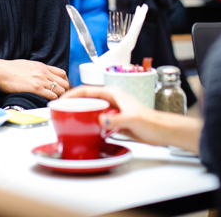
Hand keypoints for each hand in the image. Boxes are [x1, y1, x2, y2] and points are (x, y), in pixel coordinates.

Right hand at [0, 58, 68, 99]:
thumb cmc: (10, 69)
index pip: (62, 73)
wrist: (1, 71)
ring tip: (56, 101)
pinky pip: (52, 95)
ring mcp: (40, 80)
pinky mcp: (36, 88)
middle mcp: (44, 72)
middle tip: (61, 97)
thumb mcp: (27, 65)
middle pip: (64, 82)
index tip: (62, 88)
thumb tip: (41, 75)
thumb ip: (37, 69)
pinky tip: (49, 101)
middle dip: (65, 90)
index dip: (65, 82)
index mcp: (42, 66)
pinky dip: (53, 99)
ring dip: (60, 96)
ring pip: (60, 89)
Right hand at [62, 85, 201, 152]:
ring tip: (66, 118)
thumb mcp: (132, 119)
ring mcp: (111, 109)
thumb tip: (100, 120)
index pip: (86, 90)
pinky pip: (95, 119)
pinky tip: (82, 128)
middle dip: (72, 102)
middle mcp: (110, 99)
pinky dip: (87, 122)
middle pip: (86, 98)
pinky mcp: (113, 120)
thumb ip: (116, 120)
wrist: (161, 131)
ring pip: (90, 108)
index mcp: (113, 93)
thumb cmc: (150, 121)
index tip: (61, 99)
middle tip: (59, 110)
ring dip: (79, 112)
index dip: (72, 94)